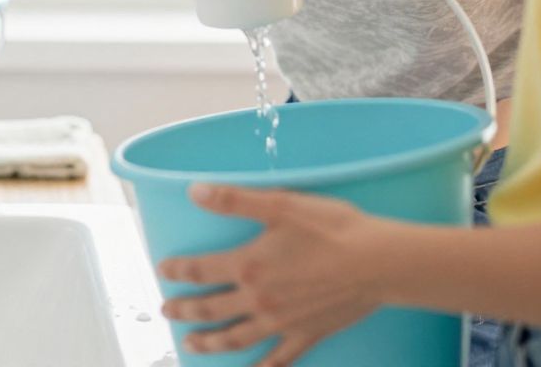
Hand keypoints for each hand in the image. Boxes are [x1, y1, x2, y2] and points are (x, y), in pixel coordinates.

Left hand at [158, 185, 388, 365]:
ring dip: (209, 342)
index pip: (200, 270)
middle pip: (210, 309)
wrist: (377, 263)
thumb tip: (194, 191)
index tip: (163, 270)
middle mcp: (259, 300)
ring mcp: (281, 323)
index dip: (178, 270)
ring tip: (190, 344)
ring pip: (235, 338)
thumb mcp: (280, 205)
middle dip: (184, 310)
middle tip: (166, 310)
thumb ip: (233, 200)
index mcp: (248, 266)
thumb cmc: (331, 229)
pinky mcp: (306, 335)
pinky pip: (278, 359)